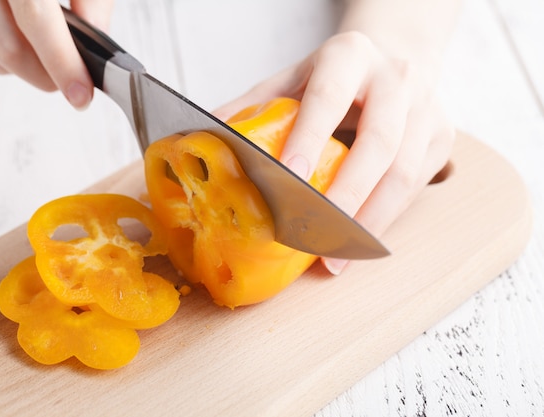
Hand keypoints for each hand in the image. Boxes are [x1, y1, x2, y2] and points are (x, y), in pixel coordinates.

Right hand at [0, 0, 113, 108]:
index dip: (61, 60)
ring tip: (32, 42)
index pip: (34, 15)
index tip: (80, 93)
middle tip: (68, 77)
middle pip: (8, 49)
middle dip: (46, 75)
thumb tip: (97, 47)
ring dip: (22, 67)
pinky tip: (3, 37)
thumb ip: (91, 0)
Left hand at [215, 31, 454, 273]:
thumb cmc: (336, 75)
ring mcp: (426, 108)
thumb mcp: (292, 78)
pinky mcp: (441, 137)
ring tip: (335, 255)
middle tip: (313, 236)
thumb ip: (253, 106)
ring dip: (369, 220)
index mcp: (349, 56)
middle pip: (380, 143)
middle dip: (346, 195)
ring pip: (405, 173)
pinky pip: (416, 188)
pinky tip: (357, 244)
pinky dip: (385, 220)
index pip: (328, 99)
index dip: (309, 139)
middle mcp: (395, 79)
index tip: (289, 180)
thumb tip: (199, 139)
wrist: (396, 55)